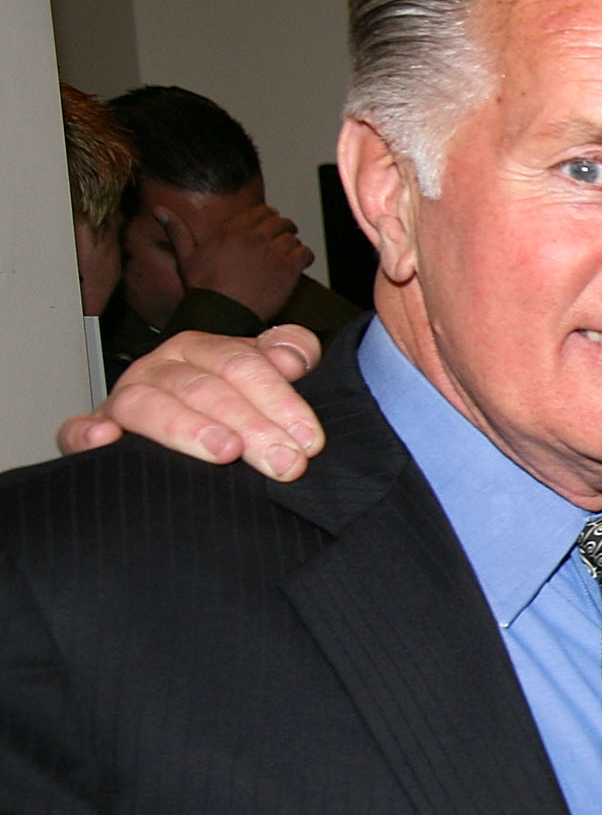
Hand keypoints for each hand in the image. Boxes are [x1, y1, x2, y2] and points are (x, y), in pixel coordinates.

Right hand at [56, 325, 326, 479]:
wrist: (196, 437)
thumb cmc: (238, 405)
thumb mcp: (269, 375)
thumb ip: (290, 353)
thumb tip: (292, 357)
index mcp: (203, 351)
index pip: (242, 365)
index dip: (279, 400)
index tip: (309, 441)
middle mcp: (161, 368)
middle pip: (203, 388)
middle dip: (249, 426)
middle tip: (284, 463)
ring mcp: (125, 399)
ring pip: (148, 404)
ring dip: (186, 428)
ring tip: (224, 452)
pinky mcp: (96, 431)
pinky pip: (78, 429)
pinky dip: (86, 433)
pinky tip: (106, 439)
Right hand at [165, 201, 312, 320]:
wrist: (221, 313)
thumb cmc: (203, 289)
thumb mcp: (186, 257)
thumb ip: (177, 230)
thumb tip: (159, 210)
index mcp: (232, 230)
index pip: (261, 211)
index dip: (268, 218)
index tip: (269, 228)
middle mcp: (253, 236)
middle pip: (280, 221)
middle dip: (282, 229)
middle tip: (282, 240)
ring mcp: (272, 251)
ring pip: (292, 236)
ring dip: (292, 244)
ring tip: (288, 255)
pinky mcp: (287, 268)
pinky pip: (305, 253)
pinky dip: (304, 257)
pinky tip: (298, 265)